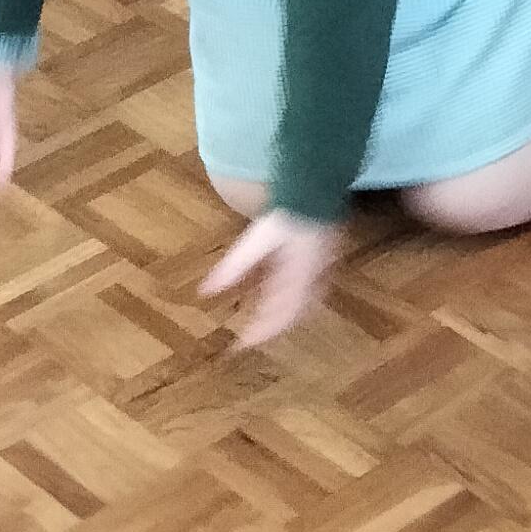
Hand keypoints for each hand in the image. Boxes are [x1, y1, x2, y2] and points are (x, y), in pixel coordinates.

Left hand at [199, 208, 344, 347]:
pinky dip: (293, 300)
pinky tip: (281, 294)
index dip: (260, 333)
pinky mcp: (324, 261)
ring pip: (305, 306)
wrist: (317, 186)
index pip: (279, 318)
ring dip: (284, 316)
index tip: (241, 345)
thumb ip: (233, 268)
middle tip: (251, 335)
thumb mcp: (256, 240)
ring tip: (264, 319)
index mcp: (298, 280)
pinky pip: (310, 291)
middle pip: (294, 315)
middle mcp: (313, 281)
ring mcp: (322, 271)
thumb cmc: (287, 212)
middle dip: (273, 327)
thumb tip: (206, 292)